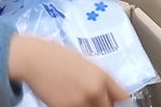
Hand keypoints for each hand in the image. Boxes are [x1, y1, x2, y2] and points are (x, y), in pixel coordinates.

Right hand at [9, 36, 127, 106]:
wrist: (38, 59)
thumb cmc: (61, 58)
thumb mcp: (88, 65)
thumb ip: (99, 79)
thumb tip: (106, 92)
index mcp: (103, 75)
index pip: (122, 95)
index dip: (118, 100)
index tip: (114, 101)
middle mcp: (95, 89)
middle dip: (102, 105)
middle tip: (93, 101)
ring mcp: (80, 101)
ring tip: (78, 99)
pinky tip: (67, 101)